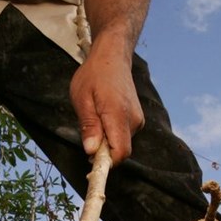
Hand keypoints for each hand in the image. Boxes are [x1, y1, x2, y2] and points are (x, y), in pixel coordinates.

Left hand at [69, 45, 143, 163]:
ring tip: (95, 119)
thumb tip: (91, 151)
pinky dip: (112, 134)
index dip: (105, 162)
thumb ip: (89, 126)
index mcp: (119, 115)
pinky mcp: (137, 119)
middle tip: (87, 136)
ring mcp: (138, 120)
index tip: (90, 161)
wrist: (113, 57)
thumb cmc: (94, 75)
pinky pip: (123, 136)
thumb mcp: (82, 99)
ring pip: (121, 144)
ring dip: (106, 141)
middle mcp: (134, 120)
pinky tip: (103, 118)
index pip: (120, 153)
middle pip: (120, 151)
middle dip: (103, 152)